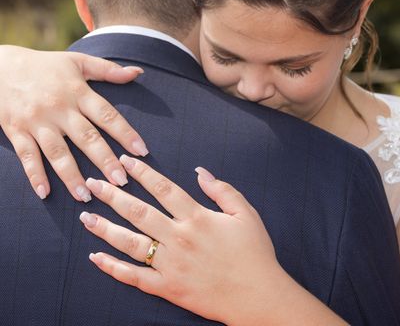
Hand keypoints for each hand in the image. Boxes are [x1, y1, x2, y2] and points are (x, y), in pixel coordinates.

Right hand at [0, 45, 147, 201]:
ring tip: (86, 196)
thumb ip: (109, 70)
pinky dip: (34, 174)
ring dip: (71, 175)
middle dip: (104, 160)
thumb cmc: (45, 66)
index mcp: (78, 92)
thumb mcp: (78, 61)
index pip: (107, 115)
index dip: (126, 133)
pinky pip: (26, 155)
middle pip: (86, 137)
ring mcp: (36, 121)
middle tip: (121, 182)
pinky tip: (45, 192)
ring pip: (57, 152)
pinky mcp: (16, 130)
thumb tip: (138, 72)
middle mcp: (59, 108)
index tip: (142, 151)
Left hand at [79, 155, 287, 324]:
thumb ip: (222, 190)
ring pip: (130, 243)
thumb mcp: (246, 214)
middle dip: (113, 196)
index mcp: (197, 218)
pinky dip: (112, 267)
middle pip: (139, 212)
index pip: (164, 189)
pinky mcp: (167, 287)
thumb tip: (200, 171)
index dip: (143, 174)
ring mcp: (170, 264)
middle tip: (94, 183)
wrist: (257, 295)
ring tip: (86, 216)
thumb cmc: (254, 253)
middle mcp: (179, 238)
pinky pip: (134, 277)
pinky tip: (96, 257)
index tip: (125, 162)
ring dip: (105, 228)